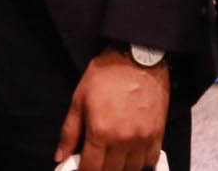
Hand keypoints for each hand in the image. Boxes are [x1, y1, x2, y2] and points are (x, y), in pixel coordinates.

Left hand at [53, 47, 168, 170]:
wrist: (135, 58)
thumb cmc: (105, 75)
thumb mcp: (79, 99)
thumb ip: (69, 132)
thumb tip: (60, 156)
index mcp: (100, 132)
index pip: (91, 169)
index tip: (80, 169)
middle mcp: (123, 141)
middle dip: (100, 170)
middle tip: (94, 162)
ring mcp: (142, 140)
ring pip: (132, 170)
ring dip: (120, 168)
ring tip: (111, 159)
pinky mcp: (158, 135)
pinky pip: (151, 161)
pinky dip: (141, 163)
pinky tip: (130, 156)